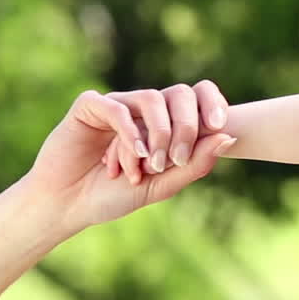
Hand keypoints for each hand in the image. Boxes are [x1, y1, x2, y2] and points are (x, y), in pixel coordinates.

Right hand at [21, 83, 233, 232]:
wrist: (69, 206)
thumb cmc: (116, 196)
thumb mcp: (163, 185)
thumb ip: (195, 164)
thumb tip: (229, 136)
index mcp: (166, 124)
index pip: (198, 96)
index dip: (213, 102)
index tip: (219, 124)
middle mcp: (144, 110)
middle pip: (179, 93)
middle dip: (186, 126)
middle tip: (177, 159)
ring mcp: (117, 105)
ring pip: (151, 99)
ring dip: (158, 133)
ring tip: (151, 164)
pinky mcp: (89, 107)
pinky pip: (117, 106)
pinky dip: (129, 131)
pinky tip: (133, 156)